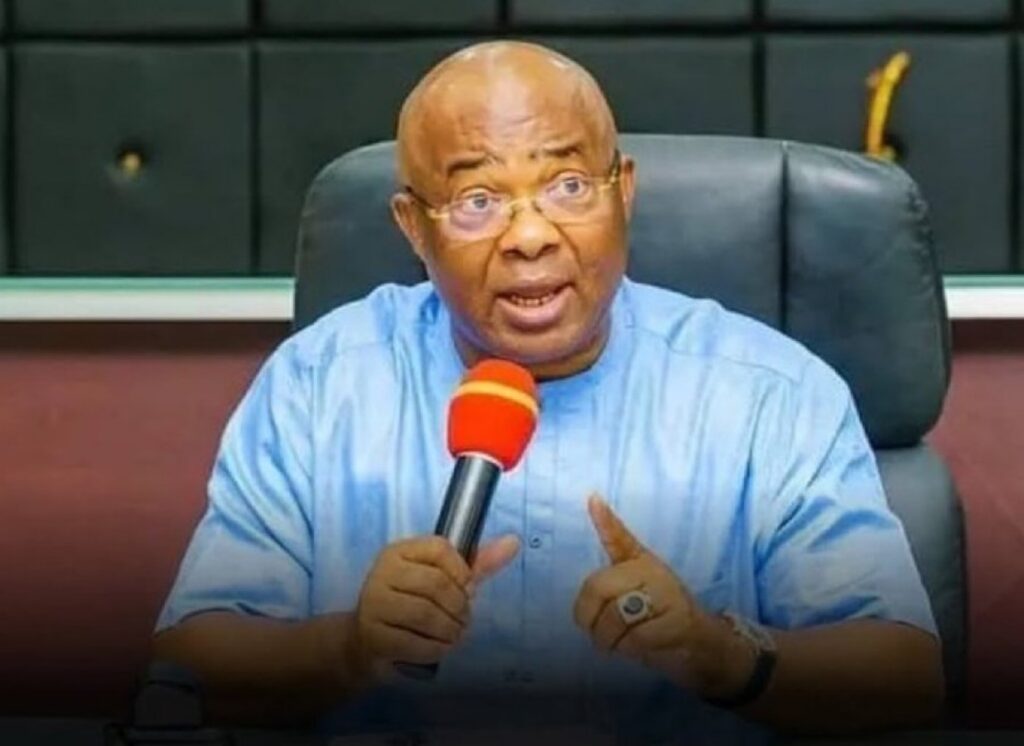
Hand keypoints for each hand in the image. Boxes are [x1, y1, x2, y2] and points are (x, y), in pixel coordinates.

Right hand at [349, 534, 519, 682]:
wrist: (368, 642)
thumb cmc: (413, 605)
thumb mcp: (443, 579)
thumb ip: (477, 563)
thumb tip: (514, 542)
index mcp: (400, 551)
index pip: (441, 548)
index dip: (463, 572)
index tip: (466, 588)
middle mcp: (383, 572)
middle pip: (437, 584)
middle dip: (460, 607)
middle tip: (462, 618)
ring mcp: (374, 604)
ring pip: (426, 615)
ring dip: (450, 631)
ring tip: (452, 634)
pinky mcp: (373, 635)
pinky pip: (415, 644)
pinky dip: (435, 650)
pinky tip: (437, 648)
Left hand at [572, 495, 753, 697]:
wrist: (703, 646)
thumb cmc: (659, 618)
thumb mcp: (632, 595)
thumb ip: (607, 581)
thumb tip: (590, 527)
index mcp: (639, 561)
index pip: (619, 537)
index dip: (605, 519)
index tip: (593, 498)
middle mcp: (653, 570)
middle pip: (598, 587)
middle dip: (589, 618)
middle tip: (596, 633)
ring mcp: (667, 594)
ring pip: (614, 616)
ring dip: (609, 640)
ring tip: (618, 643)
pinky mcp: (678, 620)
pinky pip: (635, 637)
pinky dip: (629, 650)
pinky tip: (639, 649)